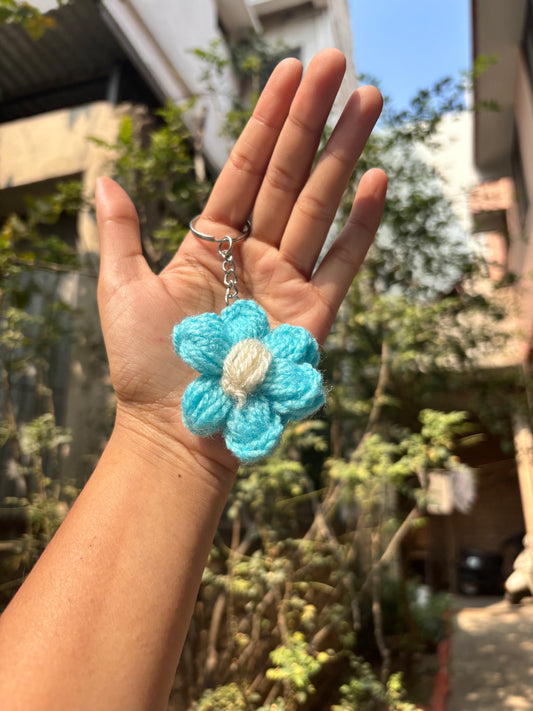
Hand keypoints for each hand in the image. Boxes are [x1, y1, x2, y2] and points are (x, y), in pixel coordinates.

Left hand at [95, 48, 386, 465]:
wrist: (177, 428)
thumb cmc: (146, 366)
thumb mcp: (121, 289)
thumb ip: (121, 233)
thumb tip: (105, 179)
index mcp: (212, 244)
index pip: (246, 169)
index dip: (268, 121)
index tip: (290, 74)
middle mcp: (255, 256)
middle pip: (290, 176)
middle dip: (313, 119)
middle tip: (339, 64)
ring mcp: (288, 284)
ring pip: (320, 207)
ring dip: (344, 153)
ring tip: (367, 100)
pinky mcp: (313, 317)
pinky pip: (343, 263)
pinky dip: (362, 225)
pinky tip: (378, 179)